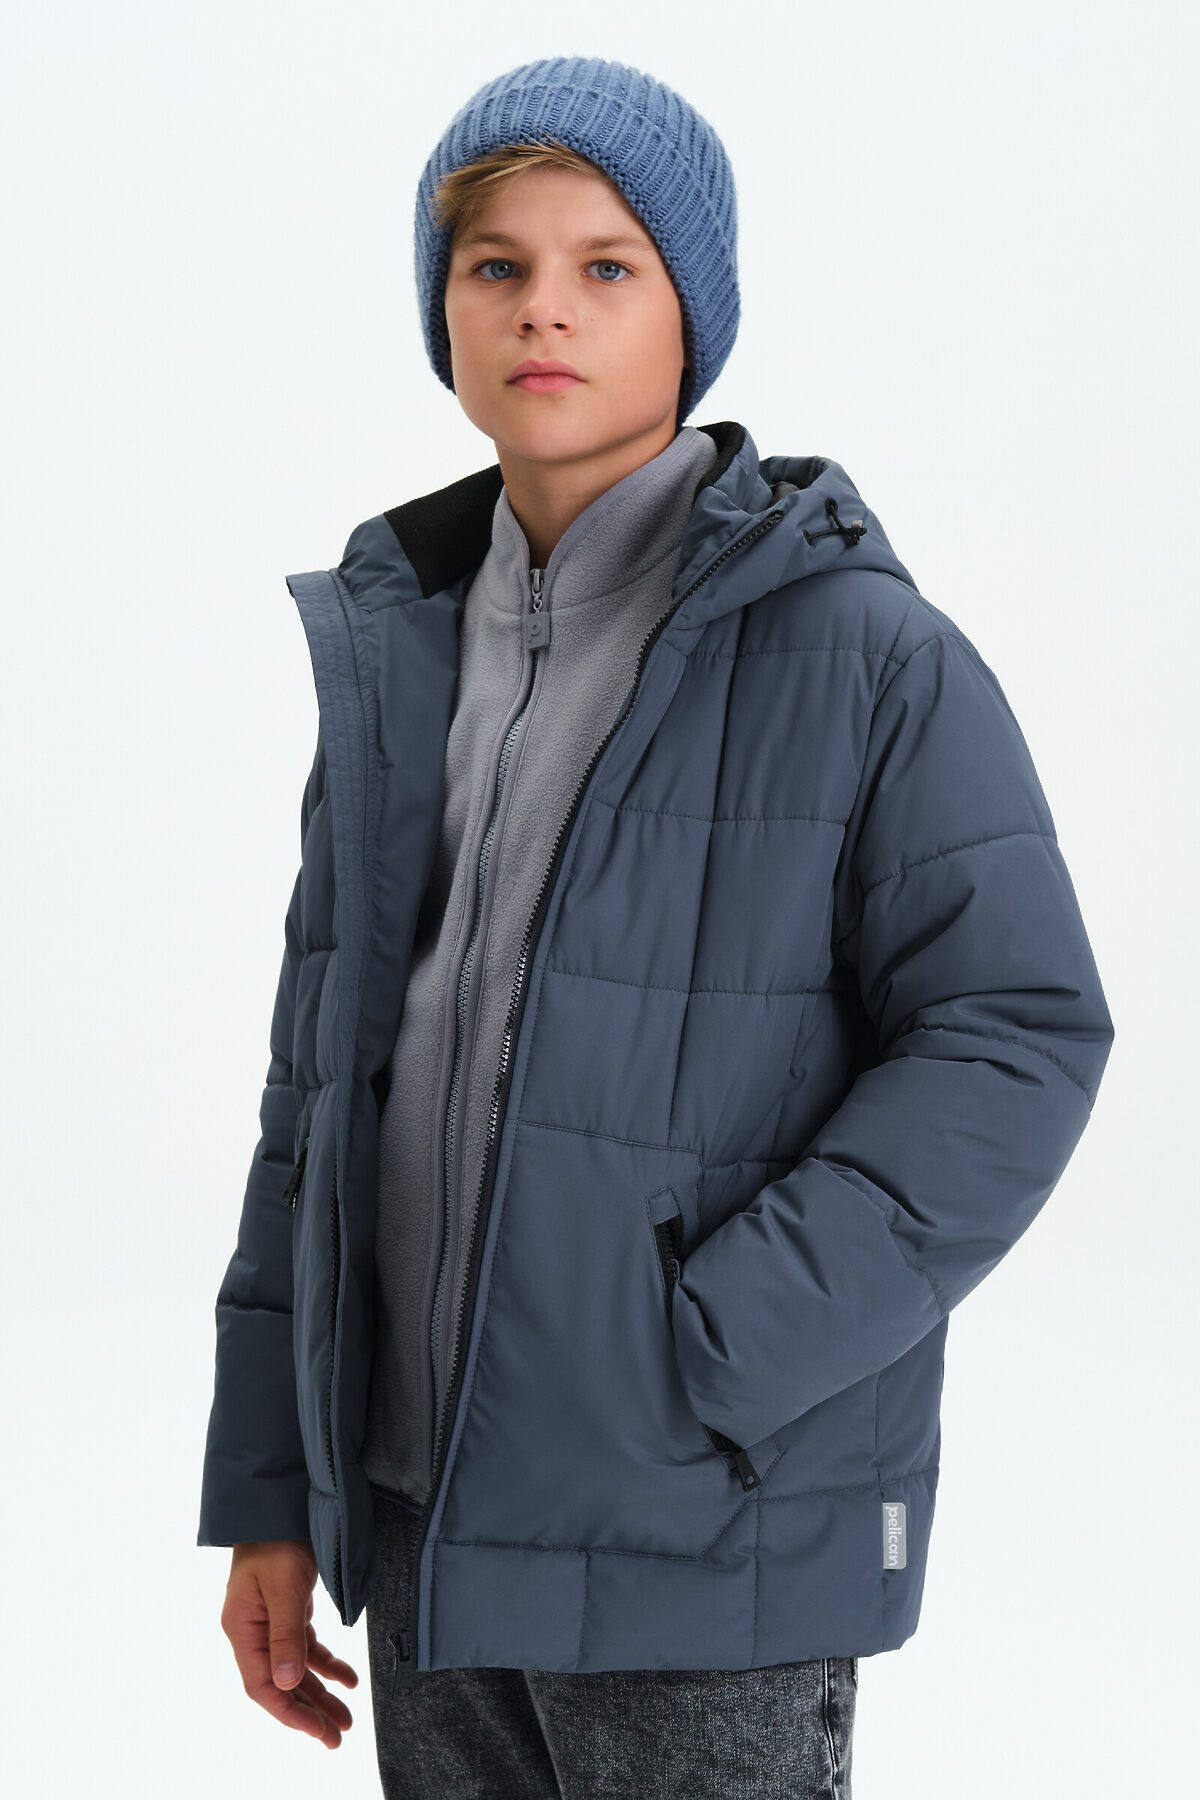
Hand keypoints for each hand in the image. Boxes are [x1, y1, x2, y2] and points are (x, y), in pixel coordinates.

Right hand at [221, 1541, 358, 1746]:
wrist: (279, 1505)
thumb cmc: (276, 1542)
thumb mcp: (283, 1587)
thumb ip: (286, 1635)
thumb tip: (287, 1684)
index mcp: (242, 1631)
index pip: (263, 1686)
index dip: (290, 1712)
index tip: (317, 1731)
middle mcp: (253, 1632)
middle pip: (282, 1684)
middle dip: (309, 1712)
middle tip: (338, 1736)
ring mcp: (270, 1623)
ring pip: (296, 1670)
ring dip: (320, 1694)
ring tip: (346, 1718)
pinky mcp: (288, 1612)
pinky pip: (307, 1648)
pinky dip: (327, 1665)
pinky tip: (348, 1679)